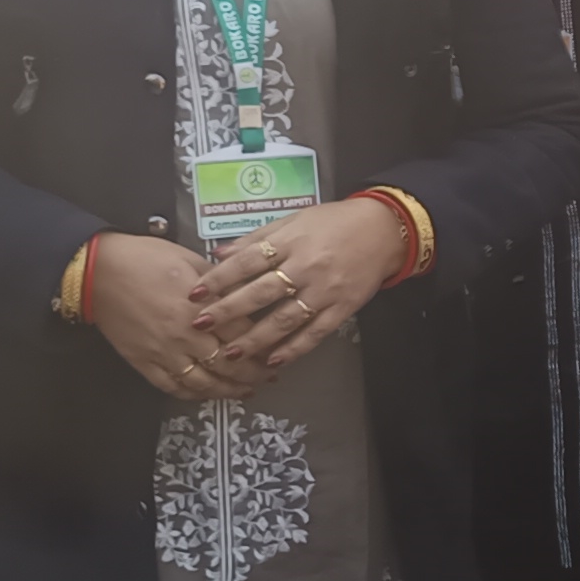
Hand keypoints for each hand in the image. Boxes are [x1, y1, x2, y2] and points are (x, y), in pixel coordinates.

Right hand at [86, 233, 261, 402]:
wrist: (97, 270)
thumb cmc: (144, 258)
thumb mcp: (191, 261)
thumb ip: (220, 283)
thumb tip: (244, 294)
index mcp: (201, 308)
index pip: (243, 335)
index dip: (264, 346)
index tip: (276, 349)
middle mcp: (185, 336)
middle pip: (229, 364)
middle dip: (254, 374)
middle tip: (268, 376)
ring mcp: (164, 353)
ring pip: (204, 383)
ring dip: (229, 390)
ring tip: (246, 390)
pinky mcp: (143, 362)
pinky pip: (173, 387)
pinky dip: (194, 395)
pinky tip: (208, 394)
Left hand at [188, 196, 410, 373]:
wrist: (384, 230)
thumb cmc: (335, 222)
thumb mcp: (294, 219)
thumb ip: (257, 238)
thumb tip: (219, 253)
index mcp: (290, 241)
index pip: (246, 262)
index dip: (218, 279)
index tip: (195, 294)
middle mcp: (306, 266)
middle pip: (261, 293)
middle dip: (229, 312)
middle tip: (201, 326)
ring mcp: (325, 290)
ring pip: (285, 318)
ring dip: (256, 338)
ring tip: (232, 353)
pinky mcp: (343, 308)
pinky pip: (316, 332)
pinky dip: (295, 348)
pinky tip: (274, 360)